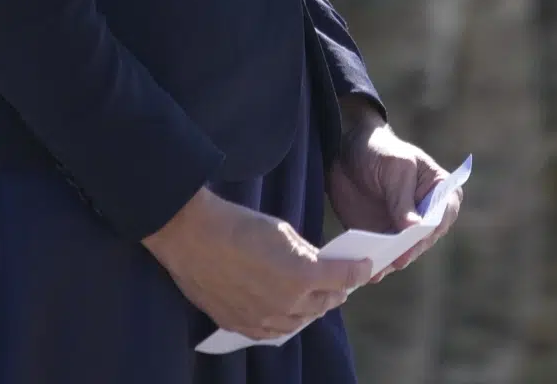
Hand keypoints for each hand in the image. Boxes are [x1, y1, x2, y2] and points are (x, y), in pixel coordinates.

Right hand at [143, 186, 370, 341]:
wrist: (192, 235)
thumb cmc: (236, 224)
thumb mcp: (280, 229)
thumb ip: (303, 251)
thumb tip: (315, 262)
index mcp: (302, 275)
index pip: (342, 278)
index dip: (357, 271)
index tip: (364, 266)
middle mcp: (288, 303)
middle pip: (323, 303)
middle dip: (335, 291)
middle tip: (339, 284)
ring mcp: (265, 319)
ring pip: (300, 322)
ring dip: (311, 309)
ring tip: (315, 298)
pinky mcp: (243, 326)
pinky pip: (273, 332)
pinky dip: (286, 322)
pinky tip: (287, 313)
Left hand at [325, 106, 459, 279]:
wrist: (345, 153)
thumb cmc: (379, 150)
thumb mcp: (394, 166)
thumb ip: (402, 197)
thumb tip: (414, 229)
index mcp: (439, 189)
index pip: (445, 212)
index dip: (434, 225)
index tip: (420, 235)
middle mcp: (427, 215)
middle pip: (425, 238)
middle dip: (411, 248)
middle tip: (397, 258)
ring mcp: (406, 230)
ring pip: (405, 252)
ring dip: (393, 260)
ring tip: (379, 268)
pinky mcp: (384, 239)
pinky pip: (384, 256)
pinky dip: (377, 263)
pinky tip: (368, 270)